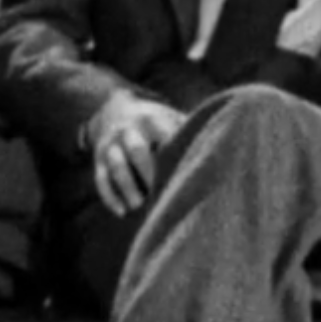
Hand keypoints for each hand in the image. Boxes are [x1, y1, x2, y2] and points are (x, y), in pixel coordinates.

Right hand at [85, 93, 186, 217]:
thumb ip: (191, 131)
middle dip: (149, 172)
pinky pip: (100, 179)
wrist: (116, 109)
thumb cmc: (156, 122)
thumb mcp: (171, 118)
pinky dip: (110, 197)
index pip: (162, 134)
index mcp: (151, 118)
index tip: (185, 171)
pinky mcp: (98, 159)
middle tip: (162, 193)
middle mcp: (128, 130)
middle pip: (137, 150)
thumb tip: (222, 147)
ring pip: (116, 166)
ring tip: (139, 206)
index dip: (173, 151)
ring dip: (127, 187)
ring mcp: (110, 145)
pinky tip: (122, 212)